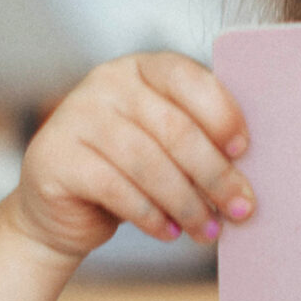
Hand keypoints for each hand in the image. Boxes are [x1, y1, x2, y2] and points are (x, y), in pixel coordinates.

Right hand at [5, 54, 254, 261]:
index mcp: (142, 68)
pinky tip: (169, 232)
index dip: (222, 116)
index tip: (245, 153)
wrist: (63, 207)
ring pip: (148, 163)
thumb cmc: (130, 173)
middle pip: (174, 128)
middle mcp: (106, 82)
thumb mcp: (165, 146)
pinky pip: (115, 189)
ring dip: (186, 204)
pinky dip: (150, 216)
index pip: (188, 79)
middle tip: (239, 209)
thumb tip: (245, 177)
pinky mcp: (55, 156)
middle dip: (214, 174)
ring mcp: (76, 116)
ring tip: (207, 231)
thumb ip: (199, 143)